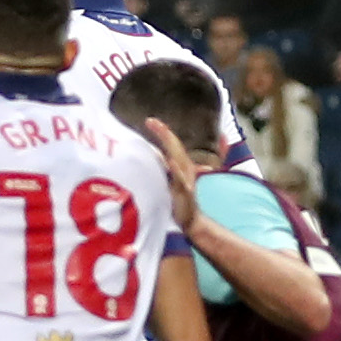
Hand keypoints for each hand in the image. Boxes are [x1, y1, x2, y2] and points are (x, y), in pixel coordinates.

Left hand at [139, 115, 202, 231]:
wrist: (191, 219)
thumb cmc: (178, 198)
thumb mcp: (170, 180)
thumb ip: (163, 165)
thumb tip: (152, 152)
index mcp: (181, 164)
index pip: (171, 144)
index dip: (162, 131)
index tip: (149, 120)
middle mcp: (186, 169)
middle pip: (175, 147)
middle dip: (164, 133)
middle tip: (151, 121)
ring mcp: (186, 180)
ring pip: (180, 159)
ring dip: (170, 145)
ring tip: (161, 131)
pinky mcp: (186, 193)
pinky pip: (181, 180)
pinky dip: (176, 170)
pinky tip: (170, 161)